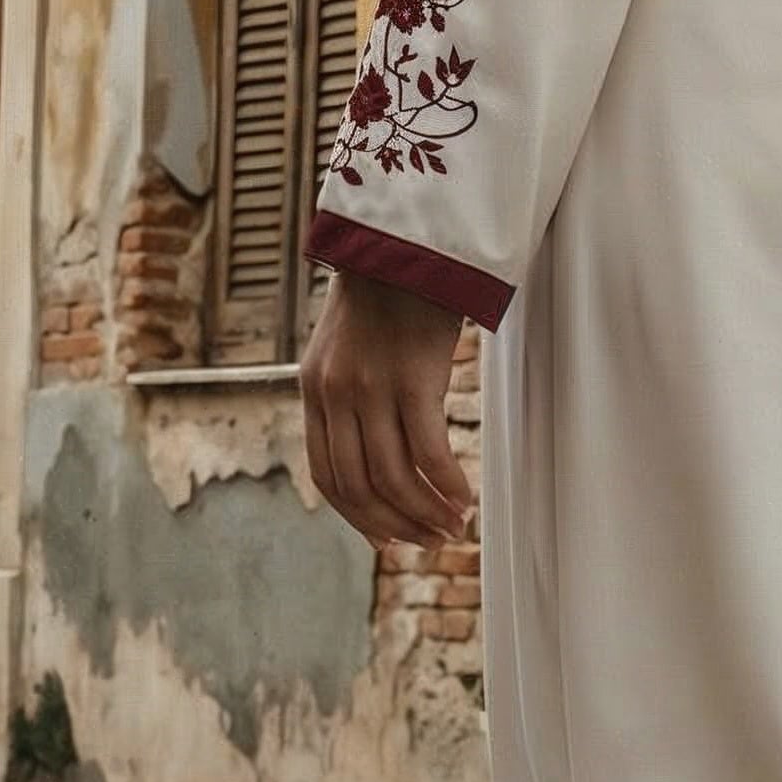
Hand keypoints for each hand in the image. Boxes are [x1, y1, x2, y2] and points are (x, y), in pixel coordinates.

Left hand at [300, 270, 474, 550]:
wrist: (405, 238)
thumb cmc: (387, 291)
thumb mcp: (346, 344)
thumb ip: (347, 392)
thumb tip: (371, 445)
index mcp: (314, 389)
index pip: (327, 476)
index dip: (357, 517)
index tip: (387, 540)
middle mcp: (336, 394)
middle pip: (358, 487)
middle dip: (395, 525)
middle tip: (428, 542)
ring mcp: (372, 388)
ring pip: (393, 478)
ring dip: (424, 513)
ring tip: (452, 527)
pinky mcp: (412, 379)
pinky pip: (429, 453)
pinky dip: (448, 487)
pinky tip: (466, 499)